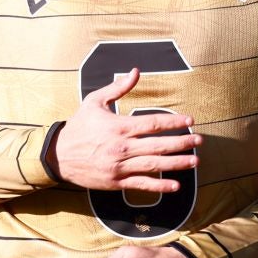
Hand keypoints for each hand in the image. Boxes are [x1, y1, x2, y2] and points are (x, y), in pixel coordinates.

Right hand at [52, 68, 200, 191]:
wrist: (58, 155)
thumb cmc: (78, 126)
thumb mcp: (95, 101)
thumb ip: (118, 88)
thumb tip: (135, 71)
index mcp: (119, 127)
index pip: (152, 123)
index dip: (173, 122)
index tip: (190, 120)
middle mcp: (121, 147)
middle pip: (158, 145)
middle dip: (182, 143)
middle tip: (199, 140)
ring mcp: (119, 166)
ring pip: (154, 165)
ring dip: (177, 163)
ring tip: (195, 161)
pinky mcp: (116, 182)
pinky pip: (141, 184)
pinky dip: (159, 185)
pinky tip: (175, 184)